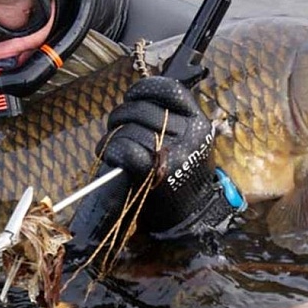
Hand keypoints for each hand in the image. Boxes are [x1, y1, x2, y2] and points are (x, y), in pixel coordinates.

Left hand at [96, 76, 223, 233]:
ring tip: (110, 146)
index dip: (143, 89)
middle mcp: (191, 133)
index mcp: (198, 121)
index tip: (131, 98)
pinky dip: (112, 150)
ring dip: (112, 136)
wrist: (193, 218)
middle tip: (115, 128)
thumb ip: (170, 118)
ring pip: (130, 129)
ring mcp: (177, 153)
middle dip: (120, 116)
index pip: (169, 89)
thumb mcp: (188, 140)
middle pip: (142, 110)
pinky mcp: (158, 172)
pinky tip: (109, 155)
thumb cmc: (182, 175)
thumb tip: (136, 99)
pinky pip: (126, 149)